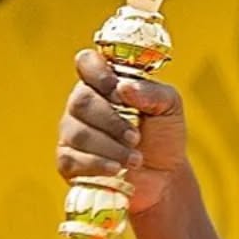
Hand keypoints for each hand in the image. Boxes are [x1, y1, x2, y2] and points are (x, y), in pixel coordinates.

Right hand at [56, 50, 188, 214]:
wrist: (164, 175)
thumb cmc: (164, 135)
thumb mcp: (170, 107)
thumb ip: (154, 92)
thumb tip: (123, 87)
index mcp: (105, 83)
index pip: (87, 62)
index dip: (98, 73)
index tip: (119, 92)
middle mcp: (83, 104)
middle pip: (82, 101)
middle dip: (112, 122)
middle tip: (136, 137)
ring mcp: (72, 132)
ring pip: (79, 133)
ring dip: (112, 147)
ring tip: (136, 159)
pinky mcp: (68, 161)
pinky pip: (73, 159)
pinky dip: (98, 165)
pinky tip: (116, 169)